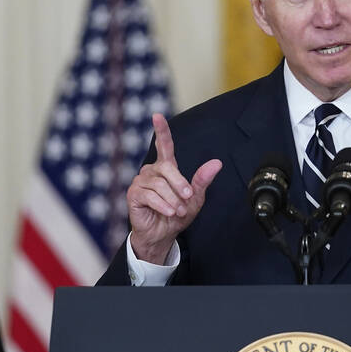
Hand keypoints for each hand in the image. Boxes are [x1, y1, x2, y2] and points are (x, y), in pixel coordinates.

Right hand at [126, 113, 221, 262]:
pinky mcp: (133, 194)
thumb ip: (202, 180)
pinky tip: (169, 212)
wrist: (163, 235)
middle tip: (188, 200)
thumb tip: (217, 163)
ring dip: (173, 200)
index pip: (164, 145)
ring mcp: (140, 182)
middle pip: (167, 168)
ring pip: (159, 185)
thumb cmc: (177, 215)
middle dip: (180, 185)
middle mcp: (151, 171)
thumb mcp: (195, 198)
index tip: (157, 116)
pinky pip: (150, 196)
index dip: (161, 130)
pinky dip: (163, 205)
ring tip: (177, 211)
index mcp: (166, 168)